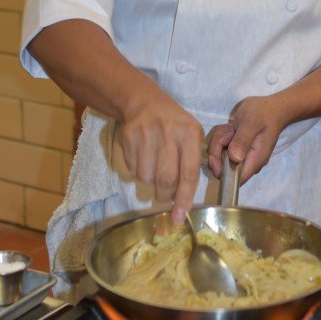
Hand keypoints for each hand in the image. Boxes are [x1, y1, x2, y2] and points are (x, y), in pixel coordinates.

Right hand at [117, 89, 203, 223]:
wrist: (145, 102)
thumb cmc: (174, 124)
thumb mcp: (191, 135)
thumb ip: (192, 163)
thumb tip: (184, 199)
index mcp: (189, 134)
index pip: (189, 173)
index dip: (184, 198)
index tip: (178, 217)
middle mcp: (169, 133)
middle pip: (166, 179)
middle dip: (164, 195)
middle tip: (164, 197)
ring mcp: (146, 134)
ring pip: (146, 177)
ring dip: (149, 182)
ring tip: (153, 169)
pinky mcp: (128, 136)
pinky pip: (132, 169)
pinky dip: (137, 172)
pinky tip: (143, 157)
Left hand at [207, 95, 286, 182]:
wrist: (271, 108)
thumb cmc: (263, 114)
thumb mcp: (251, 123)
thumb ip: (242, 141)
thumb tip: (234, 159)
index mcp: (254, 161)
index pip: (234, 179)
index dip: (221, 171)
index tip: (216, 154)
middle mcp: (247, 163)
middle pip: (222, 166)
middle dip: (218, 147)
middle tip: (230, 131)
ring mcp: (241, 157)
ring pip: (219, 155)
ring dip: (220, 138)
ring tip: (233, 127)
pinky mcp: (236, 150)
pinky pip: (221, 147)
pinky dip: (222, 136)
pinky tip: (232, 127)